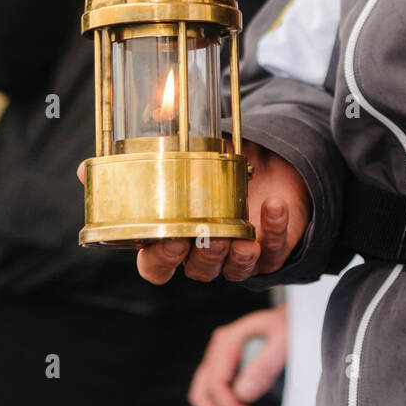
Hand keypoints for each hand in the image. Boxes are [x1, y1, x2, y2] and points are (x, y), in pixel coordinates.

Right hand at [136, 141, 309, 284]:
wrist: (271, 165)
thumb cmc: (223, 166)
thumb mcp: (197, 153)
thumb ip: (166, 147)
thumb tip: (130, 134)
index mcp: (178, 235)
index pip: (156, 265)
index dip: (159, 260)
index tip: (168, 239)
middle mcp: (206, 251)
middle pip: (196, 270)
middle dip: (202, 256)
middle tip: (208, 234)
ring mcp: (238, 255)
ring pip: (233, 271)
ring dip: (235, 257)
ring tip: (239, 235)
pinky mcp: (271, 252)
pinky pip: (272, 253)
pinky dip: (274, 231)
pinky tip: (274, 207)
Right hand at [188, 304, 287, 405]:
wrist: (293, 318)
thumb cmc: (291, 326)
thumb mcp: (284, 342)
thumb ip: (265, 366)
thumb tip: (243, 395)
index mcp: (228, 341)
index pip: (216, 384)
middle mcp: (218, 350)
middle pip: (202, 394)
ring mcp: (219, 361)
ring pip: (203, 399)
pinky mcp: (225, 371)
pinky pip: (213, 399)